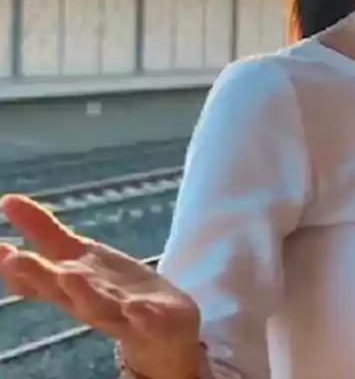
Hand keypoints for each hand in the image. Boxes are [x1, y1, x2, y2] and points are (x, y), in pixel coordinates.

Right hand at [0, 194, 202, 378]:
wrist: (162, 332)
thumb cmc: (111, 290)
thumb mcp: (78, 255)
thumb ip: (44, 231)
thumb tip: (7, 199)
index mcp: (69, 285)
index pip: (37, 280)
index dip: (18, 267)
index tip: (1, 249)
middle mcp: (88, 302)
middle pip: (60, 291)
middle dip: (40, 276)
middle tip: (17, 261)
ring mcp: (122, 314)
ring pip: (97, 306)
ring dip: (82, 292)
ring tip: (68, 276)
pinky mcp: (156, 321)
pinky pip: (147, 320)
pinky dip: (140, 315)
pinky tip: (136, 307)